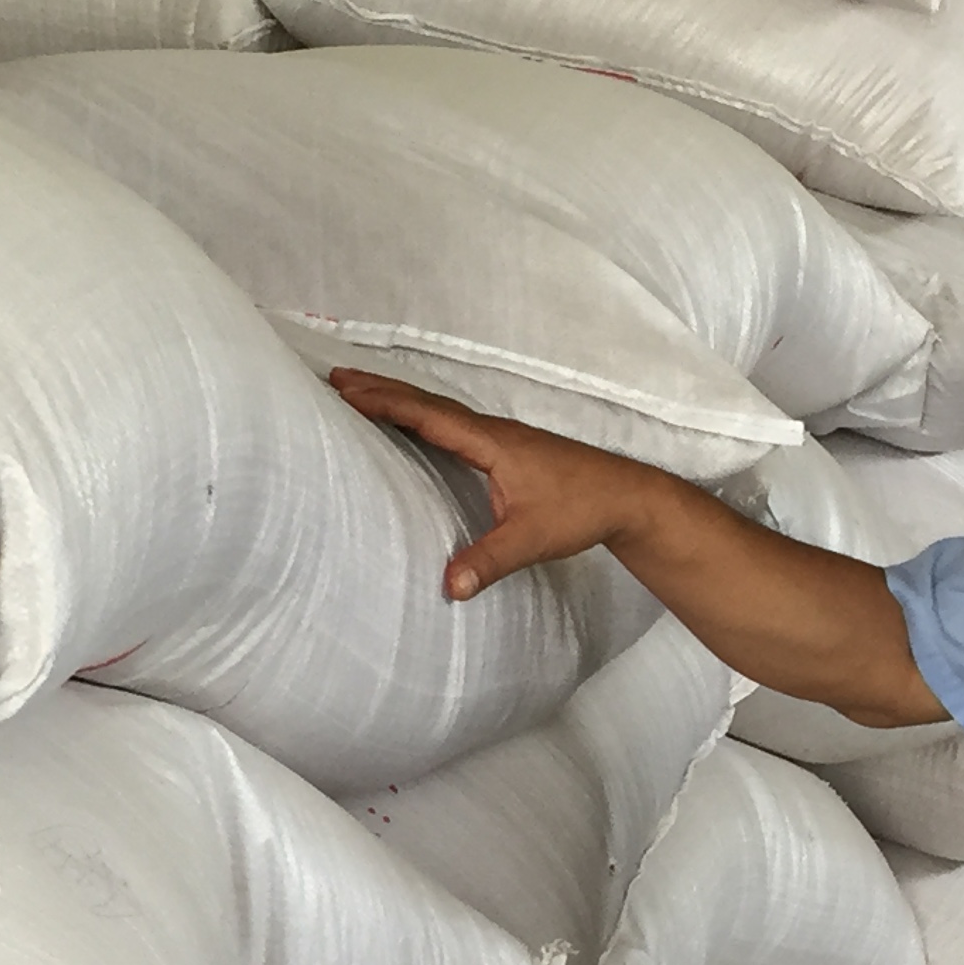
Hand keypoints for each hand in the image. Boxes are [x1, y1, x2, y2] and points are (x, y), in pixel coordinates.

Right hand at [331, 369, 662, 600]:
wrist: (627, 498)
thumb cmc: (583, 510)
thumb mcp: (533, 539)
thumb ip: (489, 560)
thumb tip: (449, 585)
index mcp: (493, 443)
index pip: (430, 417)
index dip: (387, 403)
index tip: (346, 390)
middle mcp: (494, 432)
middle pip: (429, 404)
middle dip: (382, 390)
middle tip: (336, 379)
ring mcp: (502, 438)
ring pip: (441, 411)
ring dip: (401, 401)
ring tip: (361, 393)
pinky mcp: (509, 450)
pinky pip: (455, 426)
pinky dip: (425, 418)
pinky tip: (415, 427)